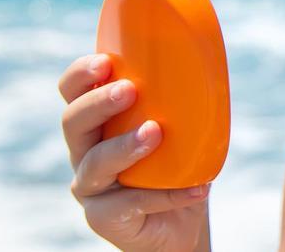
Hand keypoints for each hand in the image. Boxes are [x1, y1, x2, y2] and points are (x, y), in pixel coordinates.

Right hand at [59, 53, 211, 251]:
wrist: (182, 222)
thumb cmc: (178, 166)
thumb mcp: (181, 128)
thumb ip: (183, 101)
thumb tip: (212, 64)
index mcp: (98, 123)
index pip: (73, 92)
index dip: (80, 75)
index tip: (105, 62)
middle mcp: (85, 152)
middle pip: (73, 122)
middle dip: (98, 103)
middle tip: (129, 90)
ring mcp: (90, 187)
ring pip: (94, 164)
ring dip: (124, 146)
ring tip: (155, 132)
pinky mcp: (103, 218)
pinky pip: (127, 204)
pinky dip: (163, 195)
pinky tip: (195, 189)